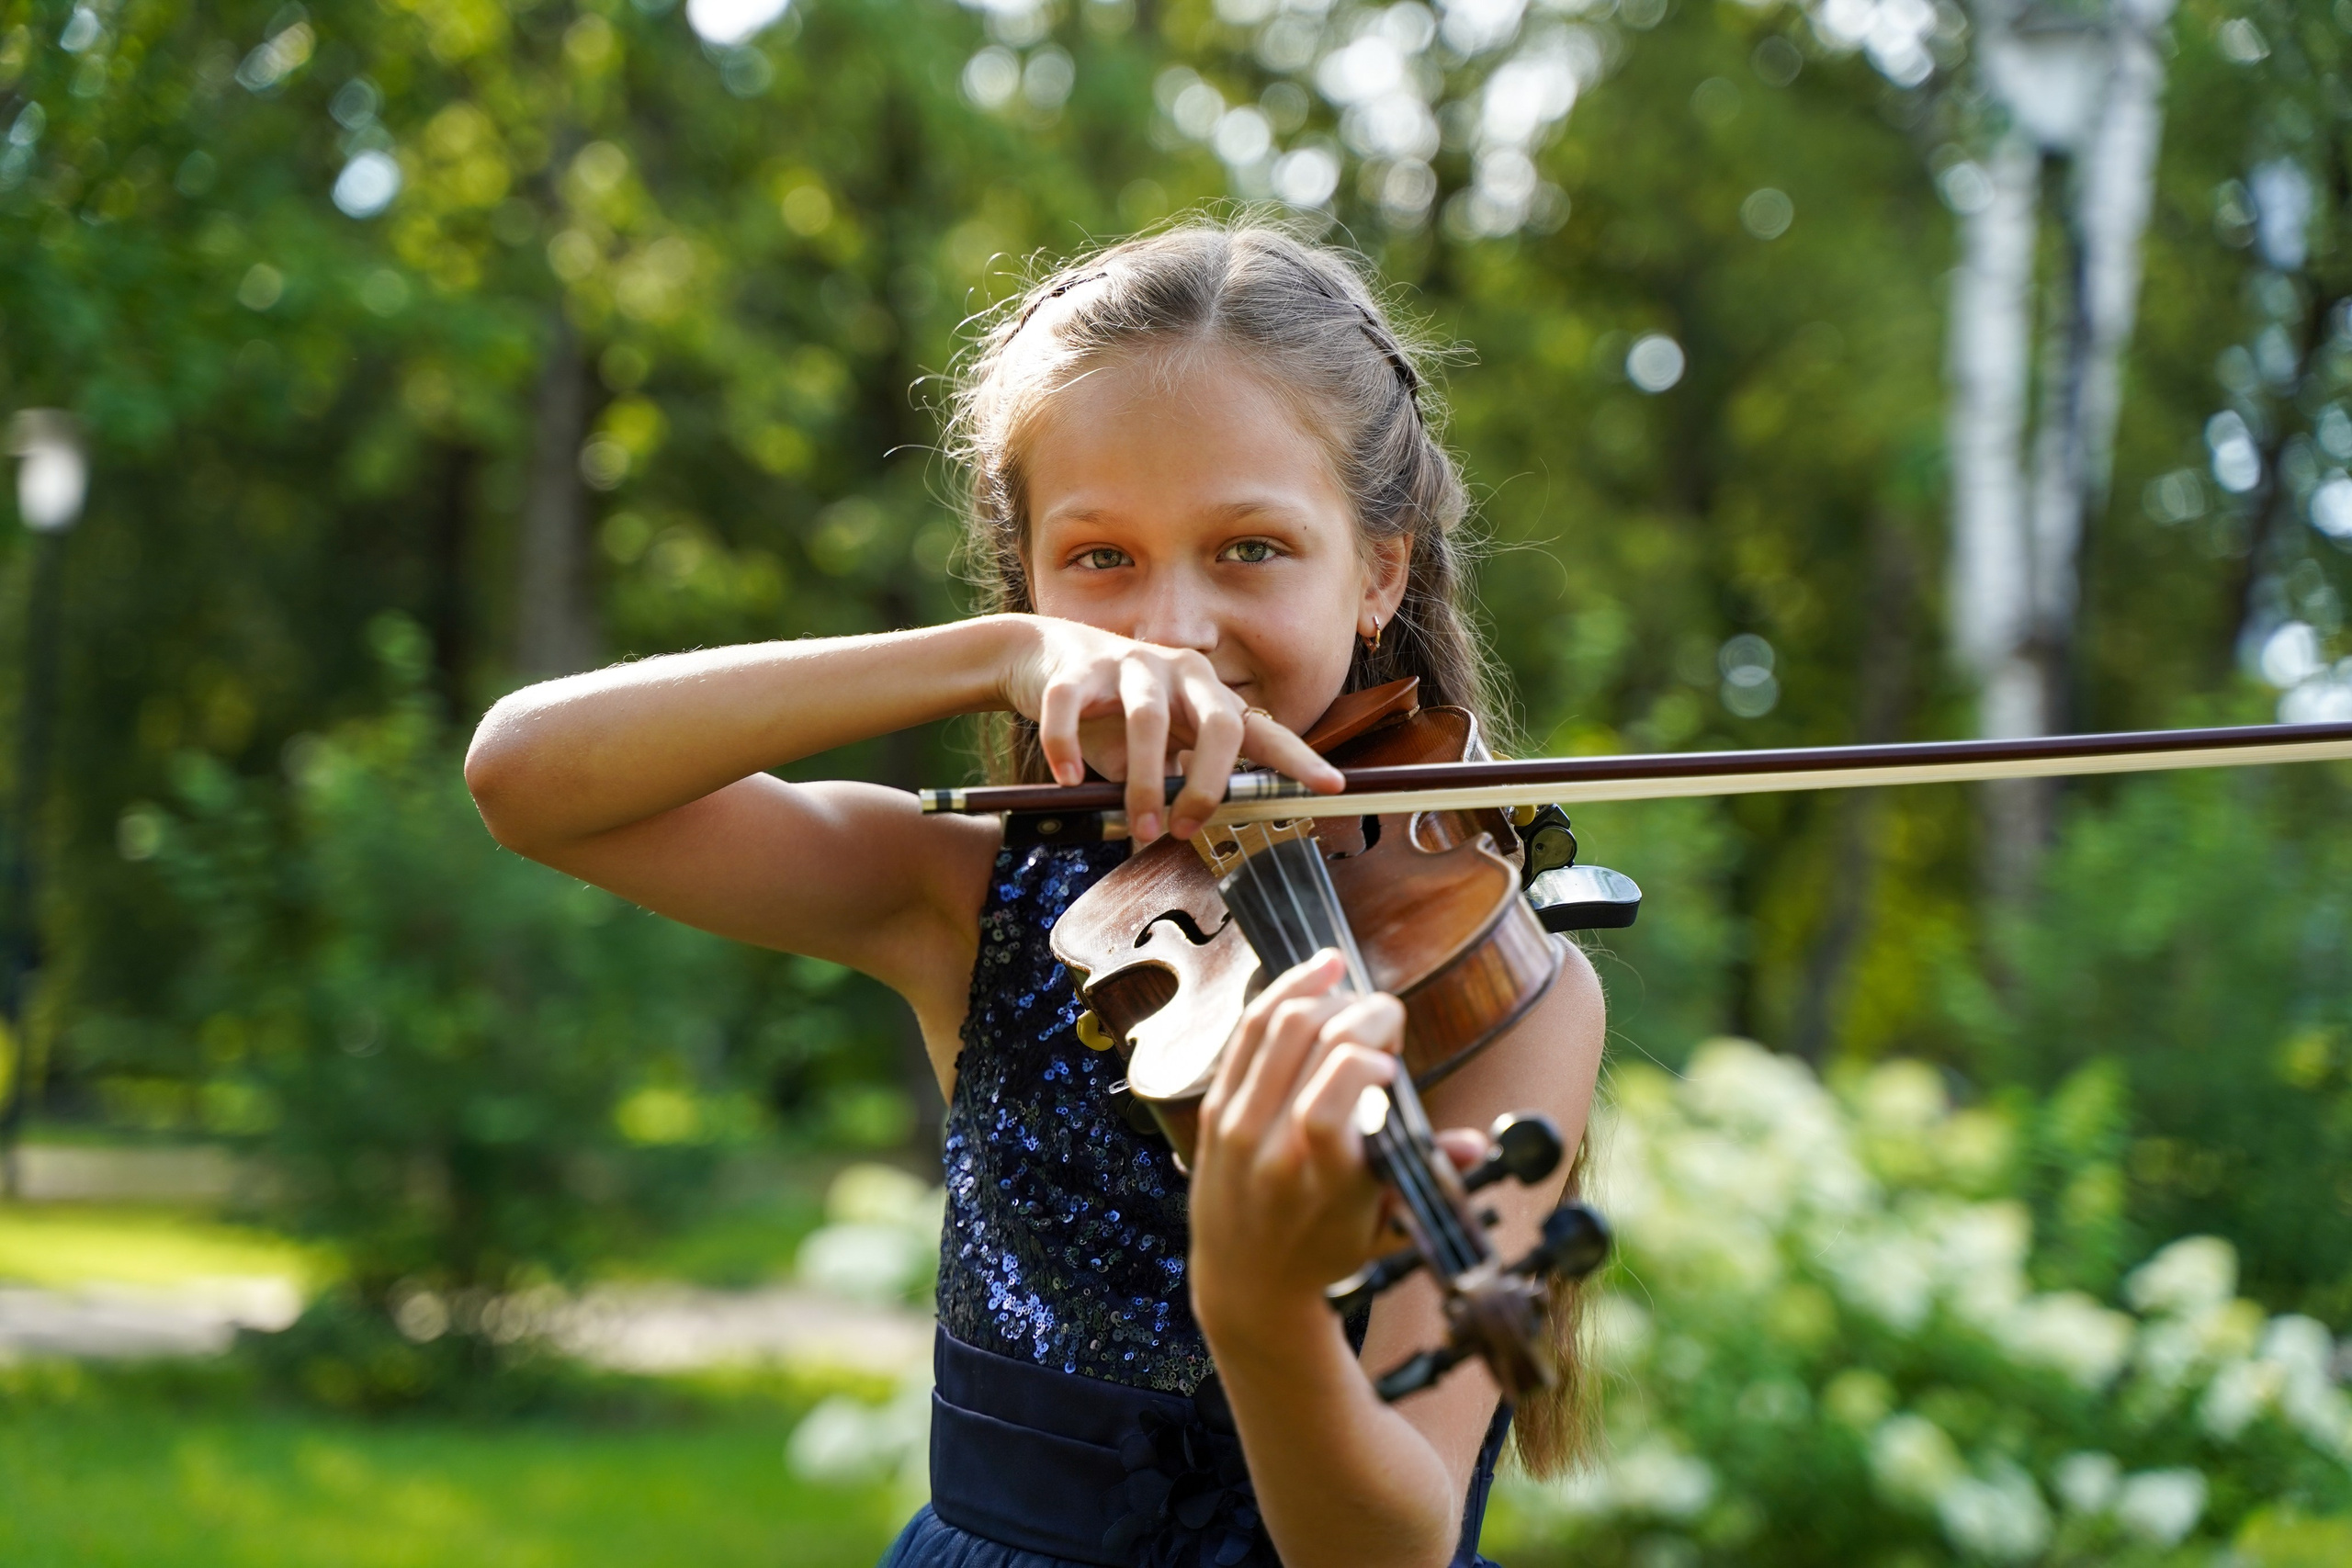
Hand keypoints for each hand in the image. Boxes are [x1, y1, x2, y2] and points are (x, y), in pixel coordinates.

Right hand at [996, 616, 1340, 841]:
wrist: (1044, 658)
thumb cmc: (1112, 710)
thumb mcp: (1155, 744)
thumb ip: (1176, 776)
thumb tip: (1190, 829)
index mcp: (1207, 695)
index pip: (1263, 729)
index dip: (1298, 758)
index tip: (1332, 785)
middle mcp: (1180, 673)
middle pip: (1219, 722)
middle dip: (1210, 783)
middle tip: (1188, 827)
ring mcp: (1130, 665)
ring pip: (1147, 720)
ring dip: (1145, 783)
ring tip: (1140, 826)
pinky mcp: (1078, 668)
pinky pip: (1074, 707)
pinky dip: (1069, 747)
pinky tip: (1069, 779)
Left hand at [1187, 951, 1409, 1348]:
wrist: (1248, 1282)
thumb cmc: (1329, 1249)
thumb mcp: (1387, 1226)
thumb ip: (1429, 1177)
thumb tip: (1476, 1145)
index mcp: (1324, 1184)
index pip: (1327, 1108)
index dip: (1364, 1066)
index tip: (1393, 1068)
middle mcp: (1274, 1151)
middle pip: (1310, 1045)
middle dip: (1362, 1014)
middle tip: (1388, 1018)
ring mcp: (1239, 1126)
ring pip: (1276, 1026)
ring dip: (1322, 992)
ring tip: (1352, 985)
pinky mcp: (1217, 1109)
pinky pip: (1246, 1033)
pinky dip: (1282, 992)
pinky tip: (1316, 974)